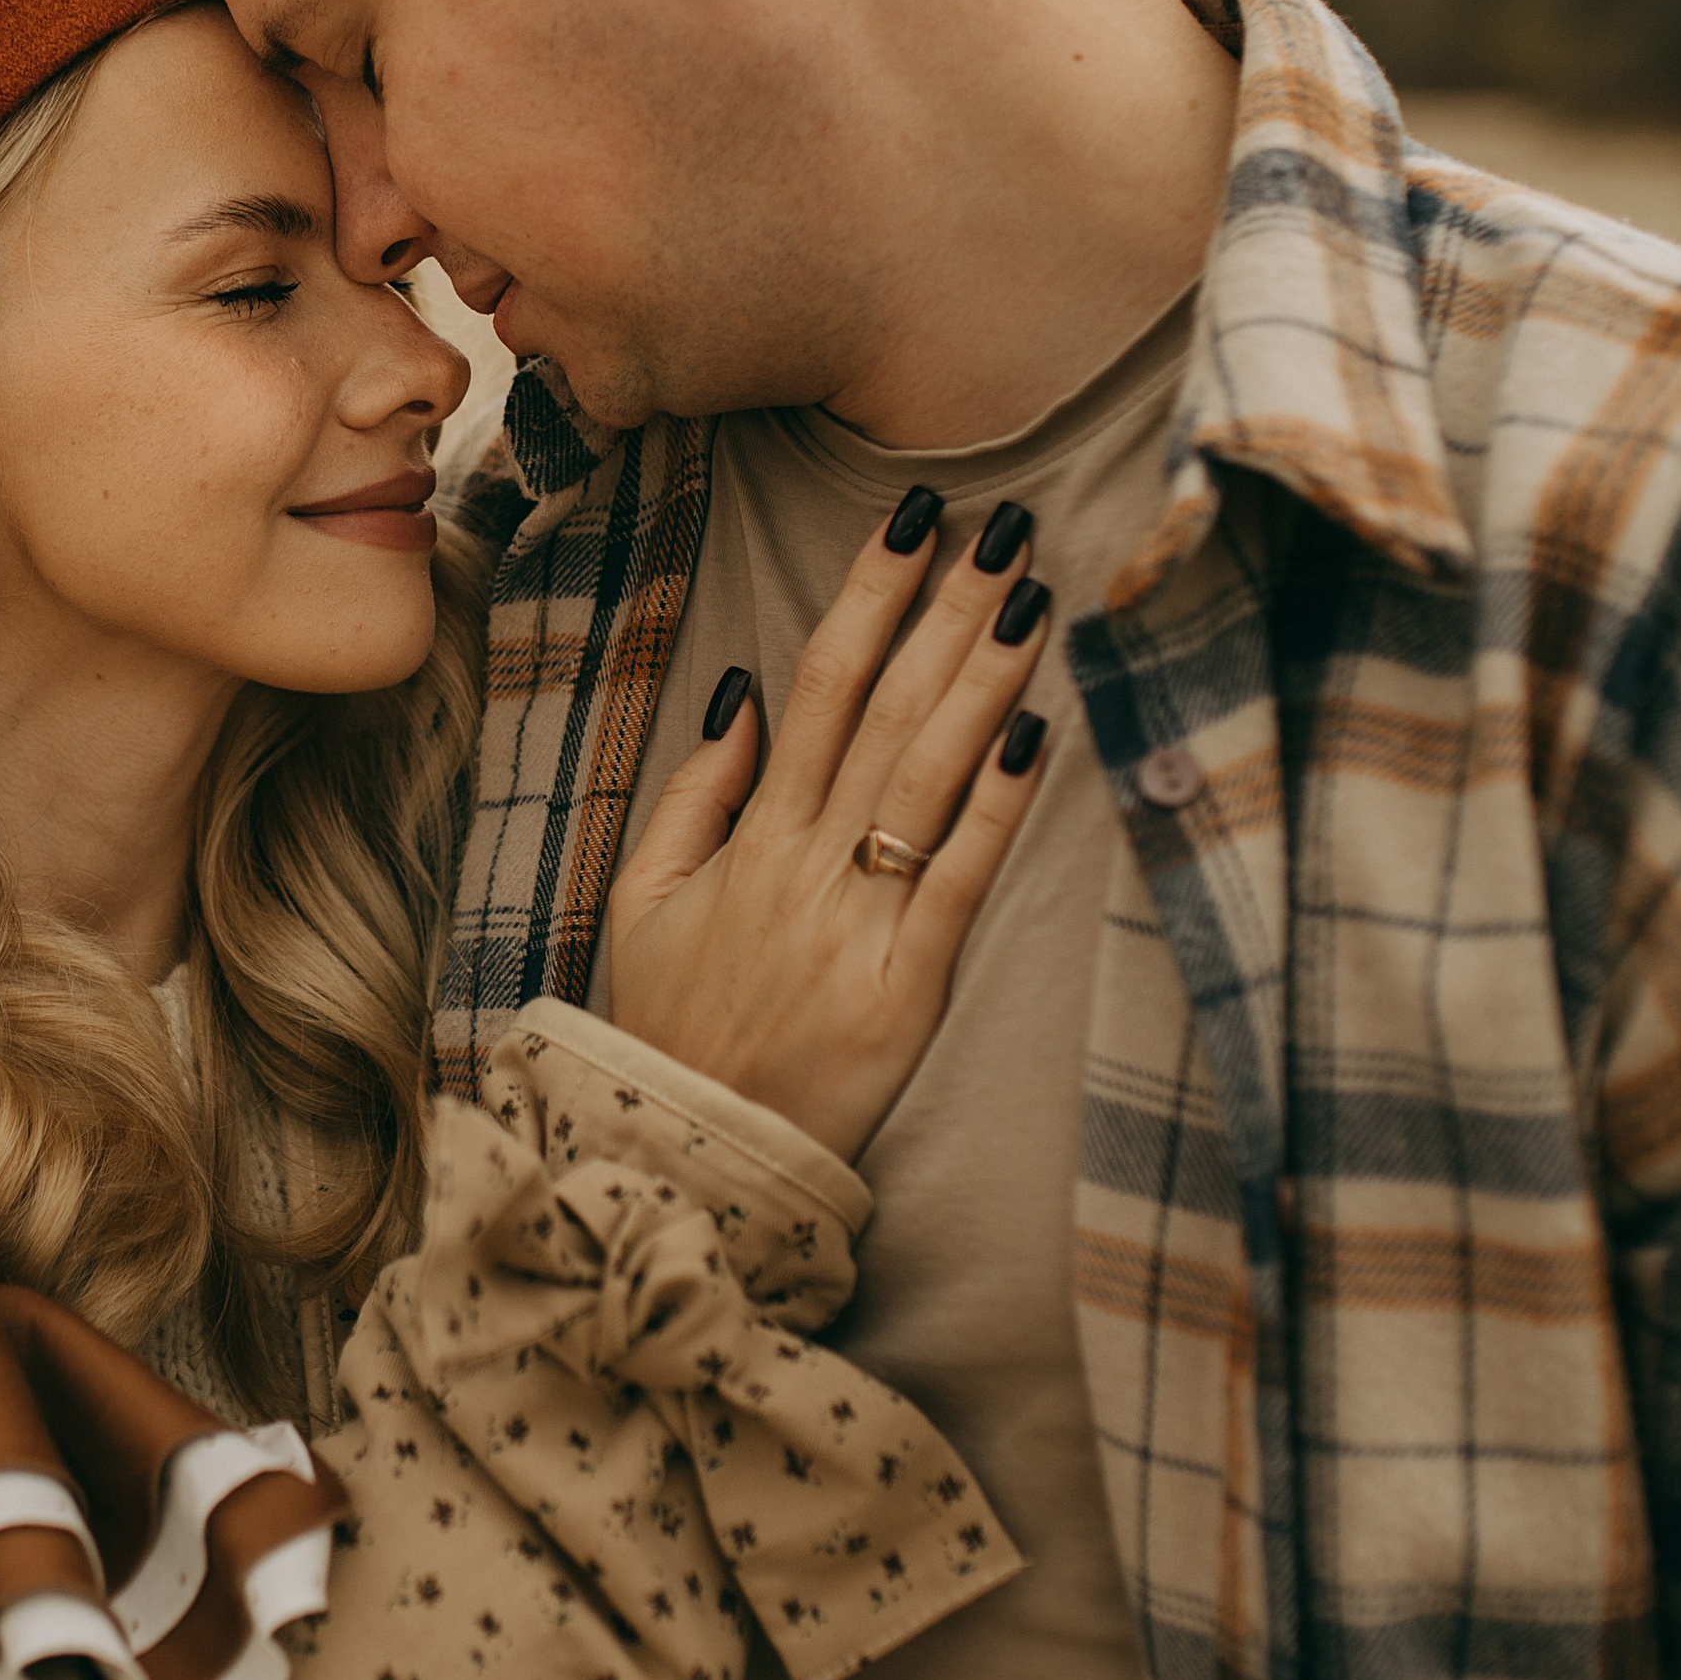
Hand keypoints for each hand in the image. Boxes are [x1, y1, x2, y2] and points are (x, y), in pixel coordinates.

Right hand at [606, 512, 1051, 1164]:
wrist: (685, 1157)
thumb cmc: (671, 1027)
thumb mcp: (647, 899)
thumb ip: (698, 792)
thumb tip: (749, 690)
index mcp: (750, 836)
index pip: (817, 683)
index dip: (870, 596)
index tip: (916, 522)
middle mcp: (804, 864)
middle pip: (885, 710)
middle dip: (946, 611)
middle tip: (1006, 526)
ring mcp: (856, 924)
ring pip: (924, 776)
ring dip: (982, 679)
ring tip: (1030, 596)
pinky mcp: (906, 990)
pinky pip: (956, 881)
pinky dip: (994, 807)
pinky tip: (1033, 734)